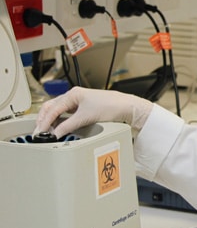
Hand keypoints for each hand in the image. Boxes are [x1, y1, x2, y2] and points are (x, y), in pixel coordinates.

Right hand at [34, 86, 152, 137]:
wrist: (126, 107)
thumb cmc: (110, 107)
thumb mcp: (86, 118)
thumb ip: (68, 126)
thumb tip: (55, 133)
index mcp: (73, 94)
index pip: (53, 108)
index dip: (45, 122)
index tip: (40, 132)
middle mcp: (75, 96)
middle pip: (53, 107)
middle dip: (45, 119)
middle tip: (40, 132)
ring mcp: (79, 101)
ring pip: (59, 110)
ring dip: (52, 120)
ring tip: (48, 131)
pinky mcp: (84, 107)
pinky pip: (67, 114)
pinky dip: (60, 120)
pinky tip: (59, 127)